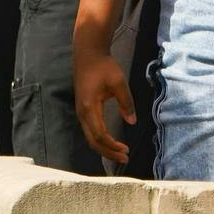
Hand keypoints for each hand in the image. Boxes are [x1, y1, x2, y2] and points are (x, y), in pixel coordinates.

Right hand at [73, 47, 134, 165]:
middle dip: (108, 152)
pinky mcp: (83, 110)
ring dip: (104, 147)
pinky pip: (90, 131)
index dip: (112, 146)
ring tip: (120, 153)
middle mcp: (82, 113)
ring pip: (90, 137)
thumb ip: (126, 102)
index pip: (99, 135)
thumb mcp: (119, 82)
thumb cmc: (103, 66)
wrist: (88, 54)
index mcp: (89, 107)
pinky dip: (100, 140)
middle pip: (93, 141)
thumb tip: (132, 122)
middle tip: (125, 158)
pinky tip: (111, 142)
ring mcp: (81, 112)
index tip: (126, 150)